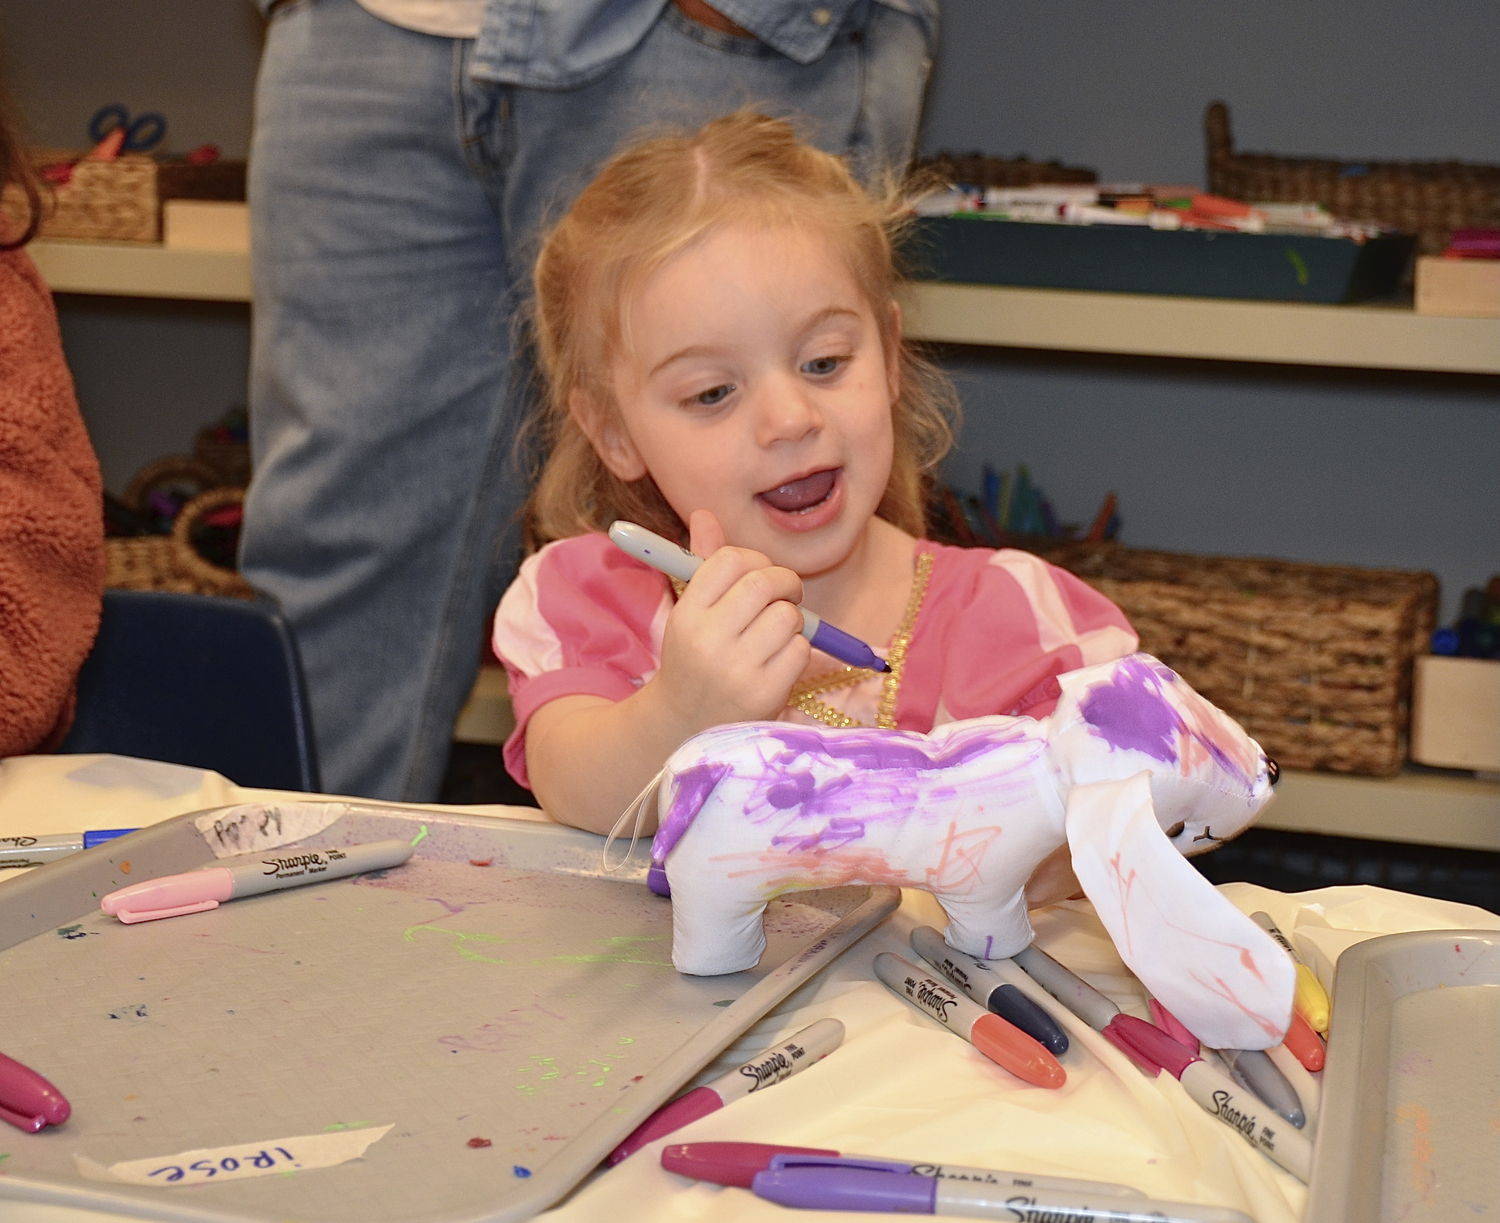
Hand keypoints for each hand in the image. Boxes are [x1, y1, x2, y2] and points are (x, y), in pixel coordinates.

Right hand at [646, 509, 808, 737]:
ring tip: (777, 633)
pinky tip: (779, 661)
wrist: (687, 726)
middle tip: (787, 593)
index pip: (730, 560)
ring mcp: (736, 669)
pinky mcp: (763, 693)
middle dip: (785, 582)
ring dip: (792, 620)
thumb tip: (705, 513)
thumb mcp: (690, 613)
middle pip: (764, 582)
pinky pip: (800, 650)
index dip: (755, 559)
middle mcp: (707, 640)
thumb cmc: (695, 659)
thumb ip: (703, 563)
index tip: (761, 573)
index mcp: (686, 613)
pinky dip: (798, 650)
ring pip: (787, 616)